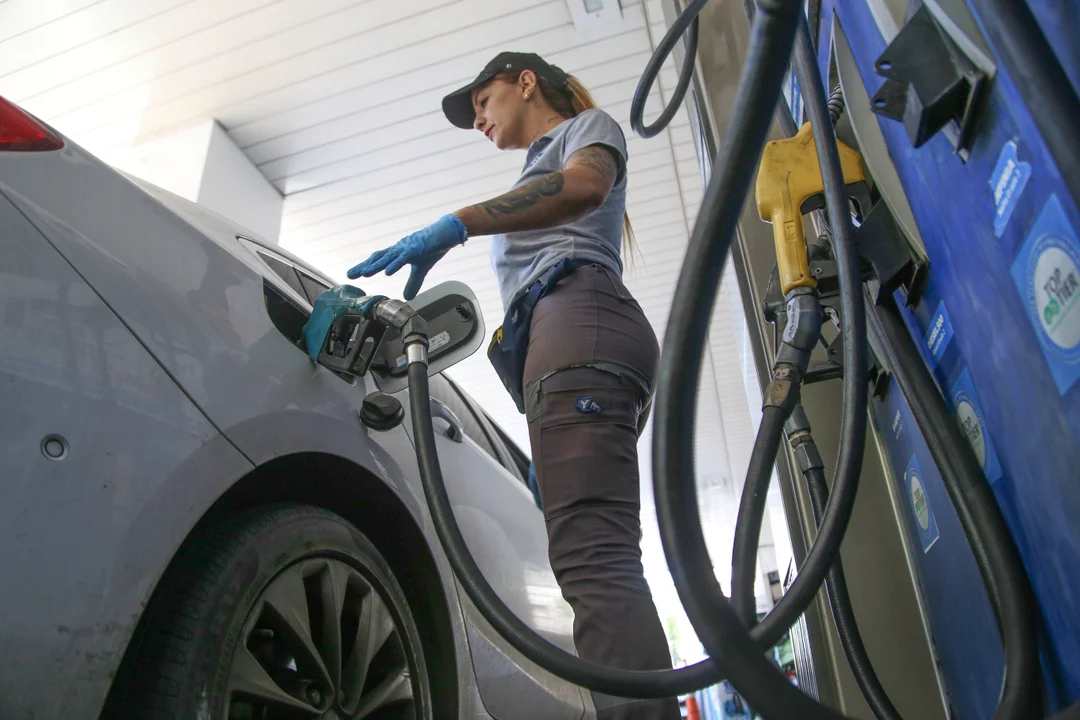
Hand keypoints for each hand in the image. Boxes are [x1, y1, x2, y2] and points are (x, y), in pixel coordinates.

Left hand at [347, 214, 466, 299]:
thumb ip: (413, 283)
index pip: (378, 259)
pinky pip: (404, 258)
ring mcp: (407, 248)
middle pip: (378, 258)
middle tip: (350, 274)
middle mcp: (399, 249)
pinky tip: (387, 272)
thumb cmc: (433, 247)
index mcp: (398, 253)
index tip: (353, 274)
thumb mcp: (421, 270)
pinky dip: (395, 265)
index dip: (365, 266)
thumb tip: (407, 297)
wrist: (446, 232)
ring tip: (364, 273)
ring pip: (388, 258)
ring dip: (375, 266)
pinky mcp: (417, 248)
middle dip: (364, 266)